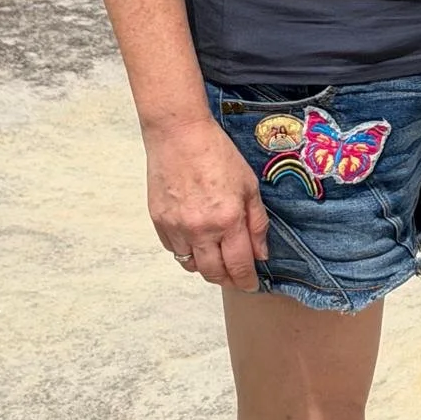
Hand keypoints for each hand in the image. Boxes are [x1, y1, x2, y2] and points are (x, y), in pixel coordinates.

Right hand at [144, 116, 269, 291]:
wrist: (179, 135)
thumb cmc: (217, 153)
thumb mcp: (248, 184)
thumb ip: (256, 222)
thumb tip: (260, 254)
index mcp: (228, 220)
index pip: (239, 266)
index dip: (246, 280)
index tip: (250, 284)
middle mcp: (201, 230)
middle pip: (214, 273)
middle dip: (227, 280)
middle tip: (235, 277)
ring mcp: (177, 228)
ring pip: (191, 265)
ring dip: (206, 267)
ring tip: (216, 257)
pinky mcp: (159, 222)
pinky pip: (174, 250)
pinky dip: (186, 251)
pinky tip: (195, 239)